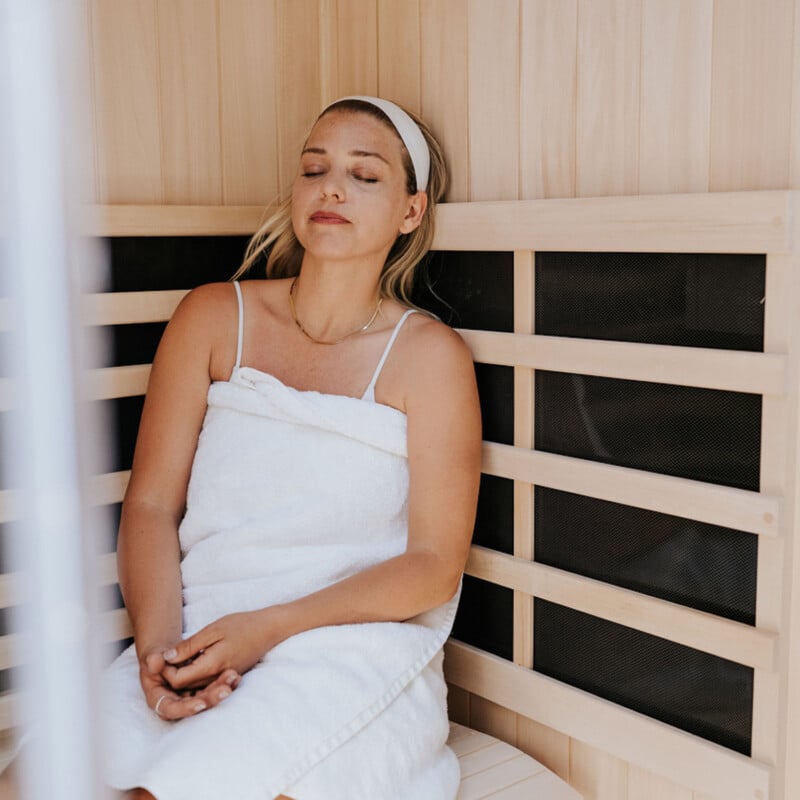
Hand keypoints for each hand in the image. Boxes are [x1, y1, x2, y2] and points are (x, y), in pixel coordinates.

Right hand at [139, 649, 241, 720]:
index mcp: (159, 699)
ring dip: (220, 689)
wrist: (166, 655)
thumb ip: (153, 658)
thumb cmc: (156, 656)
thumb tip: (154, 662)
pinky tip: (236, 677)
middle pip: (194, 705)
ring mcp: (189, 697)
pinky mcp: (201, 690)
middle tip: (225, 690)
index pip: (171, 709)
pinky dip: (224, 683)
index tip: (200, 704)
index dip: (186, 708)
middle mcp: (175, 702)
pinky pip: (213, 688)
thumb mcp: (153, 655)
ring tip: (233, 678)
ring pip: (206, 697)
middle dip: (210, 698)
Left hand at [161, 609, 282, 691]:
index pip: (178, 681)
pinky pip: (206, 682)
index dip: (167, 670)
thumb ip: (189, 646)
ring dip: (184, 674)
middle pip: (184, 687)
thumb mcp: (213, 630)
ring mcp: (223, 680)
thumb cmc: (242, 625)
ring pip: (194, 686)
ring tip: (183, 655)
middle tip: (171, 655)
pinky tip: (197, 659)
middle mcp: (216, 678)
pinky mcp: (227, 678)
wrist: (269, 629)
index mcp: (211, 666)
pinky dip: (197, 674)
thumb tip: (166, 657)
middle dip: (173, 673)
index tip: (165, 655)